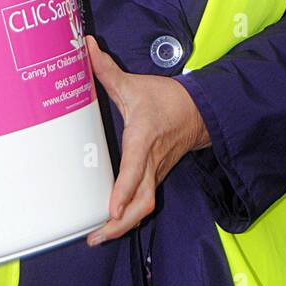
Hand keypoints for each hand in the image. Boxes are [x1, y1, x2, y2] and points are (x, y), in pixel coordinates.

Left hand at [84, 35, 209, 246]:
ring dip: (123, 226)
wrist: (200, 111)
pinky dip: (129, 218)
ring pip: (145, 207)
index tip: (111, 208)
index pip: (135, 168)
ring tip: (97, 238)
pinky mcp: (156, 178)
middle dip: (120, 223)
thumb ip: (107, 70)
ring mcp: (156, 173)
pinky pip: (144, 203)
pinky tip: (110, 227)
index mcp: (144, 139)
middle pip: (143, 201)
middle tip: (96, 236)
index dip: (124, 190)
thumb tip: (85, 47)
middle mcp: (152, 161)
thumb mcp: (134, 84)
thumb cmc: (167, 100)